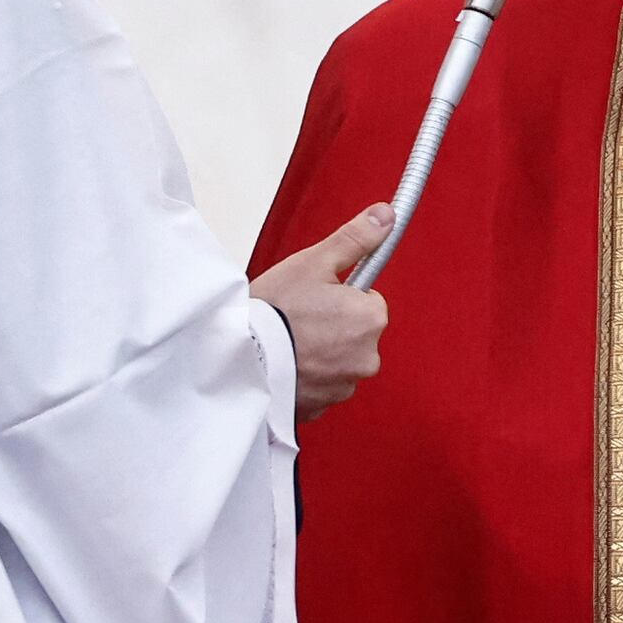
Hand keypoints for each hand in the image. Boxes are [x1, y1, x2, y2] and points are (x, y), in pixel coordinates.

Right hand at [258, 206, 394, 422]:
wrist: (237, 357)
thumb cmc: (274, 309)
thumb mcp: (313, 263)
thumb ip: (355, 239)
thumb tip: (386, 215)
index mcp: (371, 320)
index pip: (367, 303)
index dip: (340, 297)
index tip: (314, 299)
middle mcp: (367, 357)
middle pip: (354, 334)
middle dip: (331, 327)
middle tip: (296, 320)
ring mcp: (344, 386)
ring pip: (337, 361)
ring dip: (318, 354)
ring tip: (286, 343)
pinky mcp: (322, 407)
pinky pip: (320, 386)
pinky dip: (306, 377)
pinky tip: (284, 365)